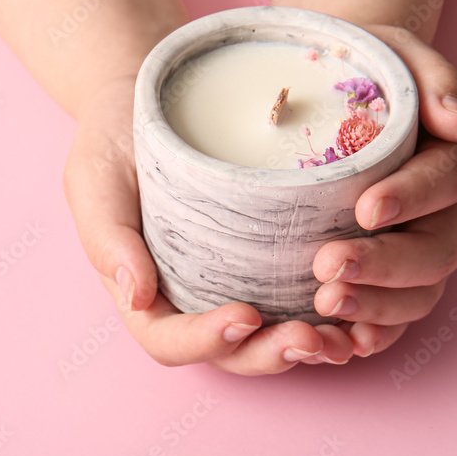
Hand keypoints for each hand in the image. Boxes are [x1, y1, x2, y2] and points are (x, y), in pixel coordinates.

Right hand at [64, 76, 354, 374]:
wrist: (142, 100)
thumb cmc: (111, 140)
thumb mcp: (94, 179)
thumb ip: (106, 236)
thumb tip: (135, 295)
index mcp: (141, 292)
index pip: (169, 339)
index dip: (207, 341)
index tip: (245, 315)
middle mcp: (187, 299)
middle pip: (230, 353)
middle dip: (271, 355)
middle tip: (314, 339)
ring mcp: (227, 283)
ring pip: (268, 338)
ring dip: (308, 347)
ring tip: (348, 335)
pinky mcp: (262, 258)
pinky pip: (294, 300)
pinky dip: (329, 316)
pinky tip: (362, 304)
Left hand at [310, 24, 456, 355]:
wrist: (340, 91)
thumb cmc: (367, 66)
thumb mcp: (395, 51)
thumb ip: (430, 76)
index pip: (450, 179)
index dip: (414, 197)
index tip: (365, 208)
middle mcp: (455, 208)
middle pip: (438, 249)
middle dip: (385, 264)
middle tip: (327, 266)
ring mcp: (429, 245)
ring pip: (421, 292)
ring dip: (376, 305)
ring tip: (324, 302)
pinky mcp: (398, 275)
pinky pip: (397, 315)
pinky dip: (375, 332)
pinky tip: (342, 340)